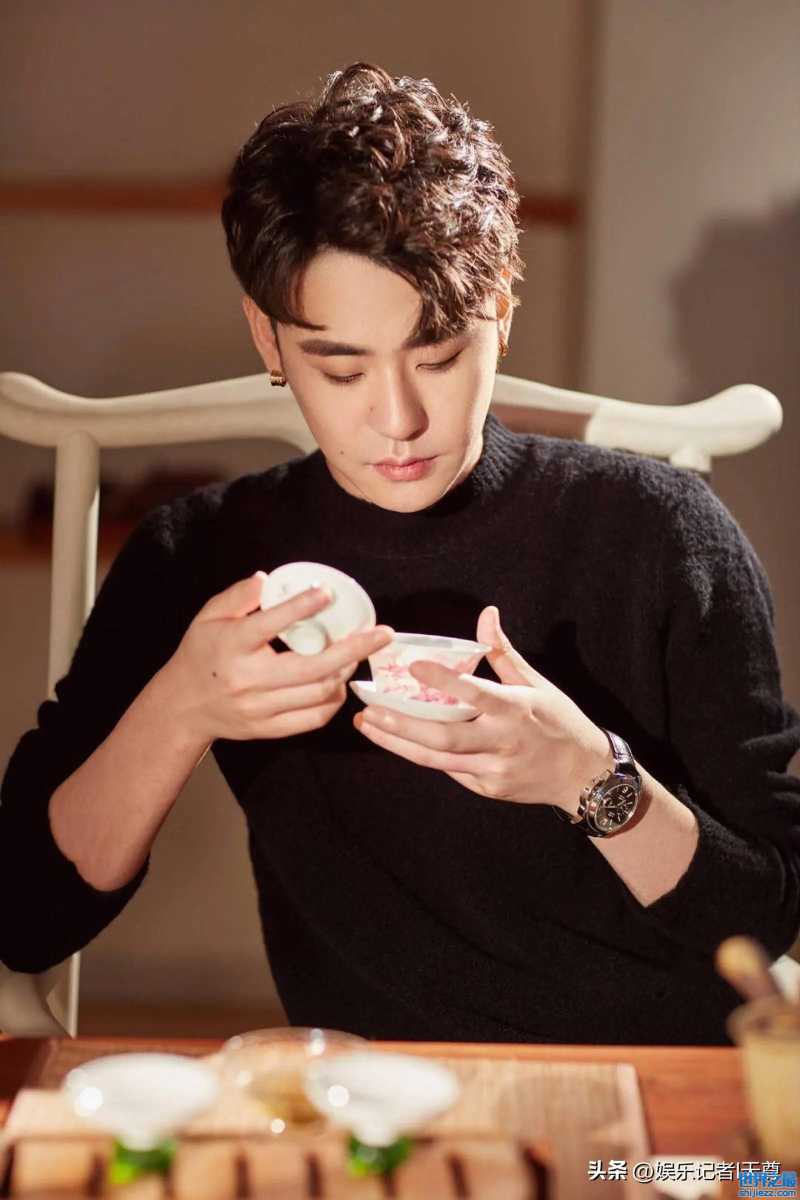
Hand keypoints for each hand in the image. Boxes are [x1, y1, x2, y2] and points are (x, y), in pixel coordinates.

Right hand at [160, 572, 394, 745]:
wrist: (183, 706)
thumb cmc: (202, 653)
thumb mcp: (208, 616)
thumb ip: (237, 596)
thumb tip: (267, 578)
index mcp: (232, 645)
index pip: (270, 624)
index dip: (301, 607)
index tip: (328, 593)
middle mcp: (248, 679)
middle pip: (311, 667)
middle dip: (353, 649)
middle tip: (382, 634)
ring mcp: (259, 708)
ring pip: (317, 693)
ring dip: (346, 672)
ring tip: (359, 654)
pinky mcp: (268, 729)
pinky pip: (311, 718)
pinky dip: (333, 701)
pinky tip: (340, 683)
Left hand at [354, 606, 610, 809]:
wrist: (585, 776)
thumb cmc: (560, 722)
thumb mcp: (537, 683)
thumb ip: (503, 652)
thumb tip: (487, 613)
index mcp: (517, 709)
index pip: (474, 693)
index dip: (443, 680)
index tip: (412, 665)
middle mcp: (503, 742)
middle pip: (444, 737)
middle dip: (401, 725)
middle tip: (368, 709)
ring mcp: (495, 771)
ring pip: (437, 760)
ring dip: (398, 743)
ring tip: (368, 726)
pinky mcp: (488, 789)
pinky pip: (450, 771)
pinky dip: (424, 754)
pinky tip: (399, 740)